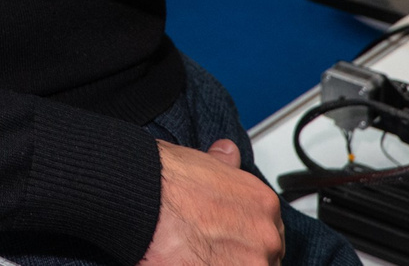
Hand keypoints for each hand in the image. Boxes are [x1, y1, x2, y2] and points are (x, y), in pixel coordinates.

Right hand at [140, 140, 282, 265]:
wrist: (141, 198)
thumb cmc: (165, 181)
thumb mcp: (202, 162)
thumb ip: (224, 165)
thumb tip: (227, 153)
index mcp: (263, 205)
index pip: (267, 231)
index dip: (243, 235)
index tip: (227, 237)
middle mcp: (264, 237)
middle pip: (262, 257)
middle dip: (238, 255)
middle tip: (210, 249)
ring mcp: (251, 263)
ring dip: (225, 263)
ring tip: (197, 256)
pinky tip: (190, 261)